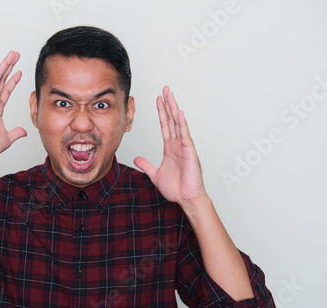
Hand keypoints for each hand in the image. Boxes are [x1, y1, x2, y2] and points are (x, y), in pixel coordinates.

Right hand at [0, 50, 26, 160]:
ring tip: (12, 55)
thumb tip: (24, 131)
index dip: (13, 81)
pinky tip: (3, 66)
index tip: (19, 72)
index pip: (6, 91)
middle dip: (9, 67)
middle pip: (2, 80)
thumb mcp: (8, 138)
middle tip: (15, 55)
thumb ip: (16, 133)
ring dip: (5, 66)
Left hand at [134, 86, 206, 205]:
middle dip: (168, 104)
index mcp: (170, 148)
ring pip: (178, 124)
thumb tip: (136, 159)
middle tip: (165, 89)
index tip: (158, 99)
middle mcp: (177, 144)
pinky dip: (182, 125)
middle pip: (171, 120)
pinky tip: (179, 114)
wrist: (186, 199)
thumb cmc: (176, 188)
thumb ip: (146, 165)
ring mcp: (184, 147)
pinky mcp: (189, 152)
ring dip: (174, 109)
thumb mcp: (155, 174)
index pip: (165, 125)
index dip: (161, 112)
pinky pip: (185, 136)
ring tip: (171, 95)